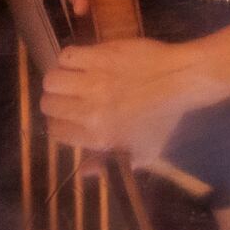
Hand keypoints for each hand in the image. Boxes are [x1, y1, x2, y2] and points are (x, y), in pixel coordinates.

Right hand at [37, 35, 204, 161]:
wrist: (180, 80)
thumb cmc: (164, 117)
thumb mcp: (144, 152)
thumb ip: (111, 165)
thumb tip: (83, 173)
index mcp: (99, 136)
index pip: (55, 131)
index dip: (58, 124)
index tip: (67, 118)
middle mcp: (91, 110)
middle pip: (49, 105)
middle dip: (56, 102)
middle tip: (69, 97)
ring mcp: (93, 81)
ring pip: (52, 80)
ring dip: (59, 80)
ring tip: (71, 79)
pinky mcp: (99, 56)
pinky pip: (67, 56)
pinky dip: (70, 59)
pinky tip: (82, 62)